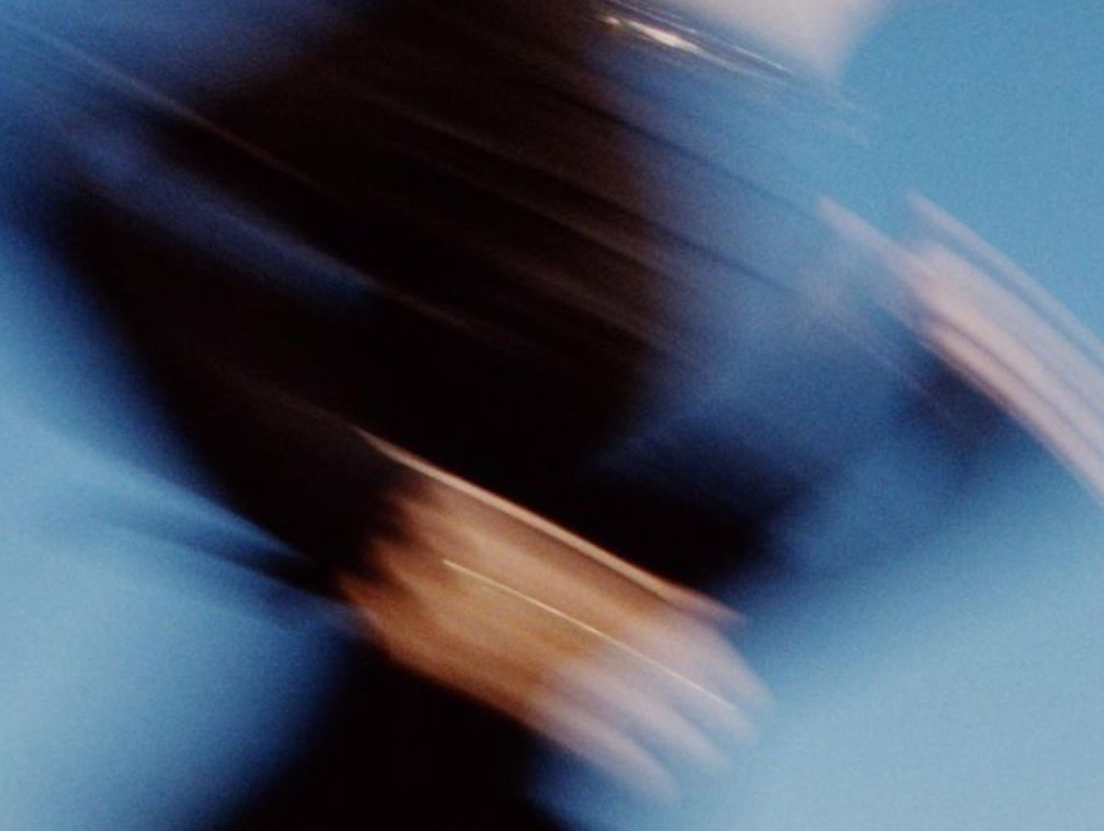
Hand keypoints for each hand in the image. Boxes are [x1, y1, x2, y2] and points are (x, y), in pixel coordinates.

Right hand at [341, 446, 767, 798]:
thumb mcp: (477, 495)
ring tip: (702, 744)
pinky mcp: (418, 651)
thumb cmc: (402, 479)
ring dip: (640, 716)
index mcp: (497, 523)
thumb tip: (640, 593)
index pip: (595, 578)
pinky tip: (636, 757)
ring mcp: (441, 615)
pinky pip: (513, 698)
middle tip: (737, 708)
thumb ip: (540, 544)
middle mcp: (473, 570)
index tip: (722, 633)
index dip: (661, 610)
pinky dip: (584, 728)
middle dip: (670, 674)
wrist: (310, 481)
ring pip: (559, 675)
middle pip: (589, 631)